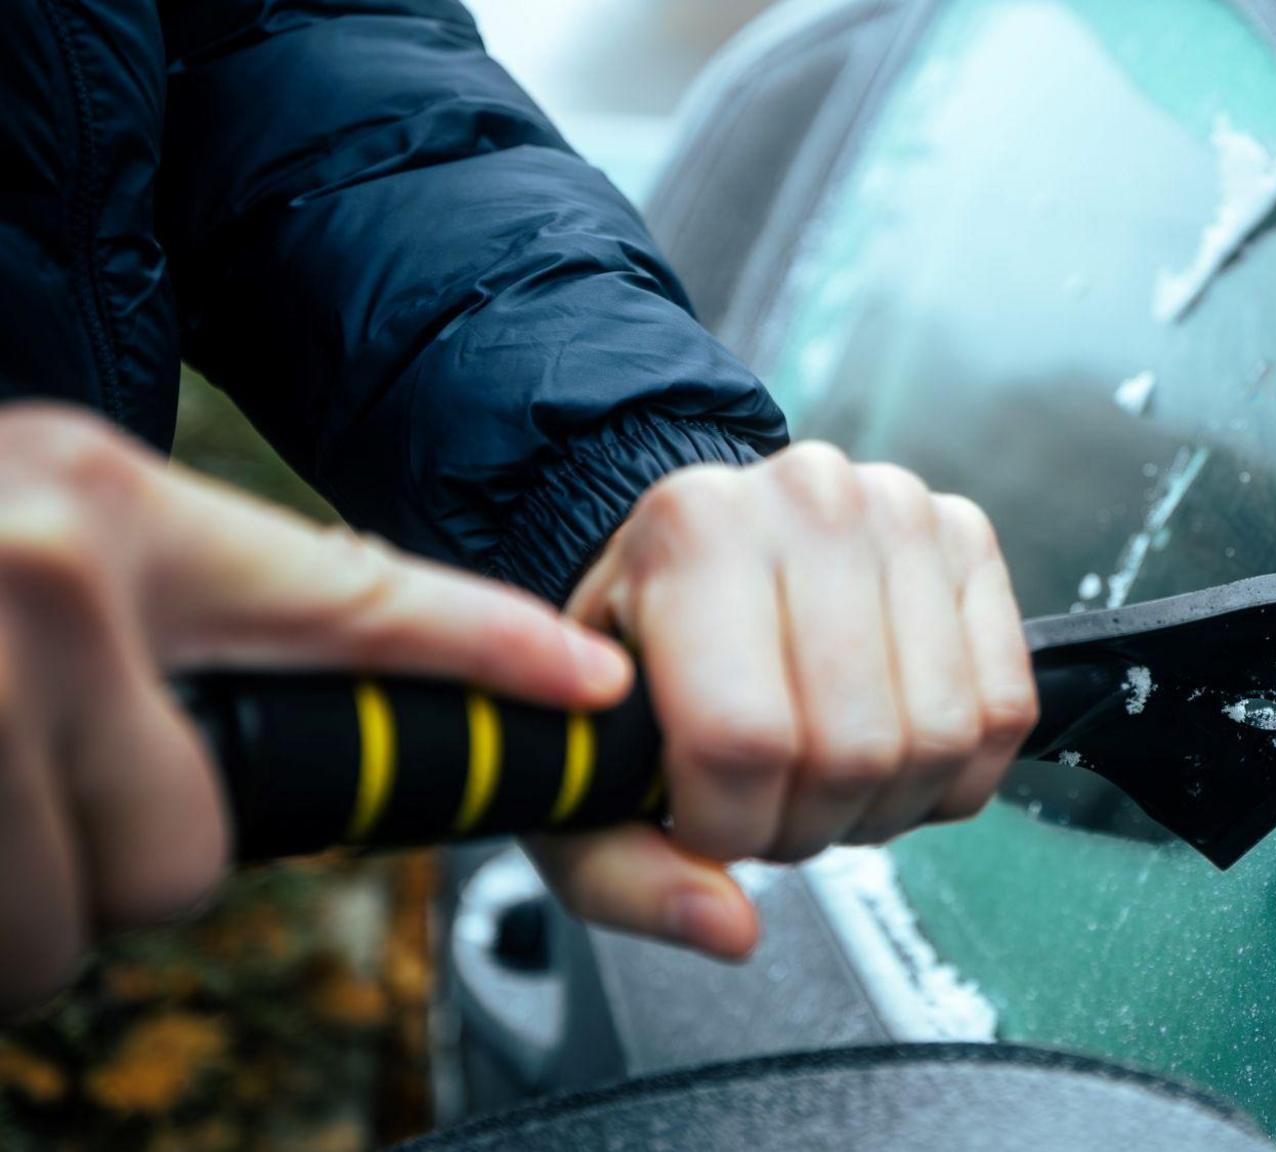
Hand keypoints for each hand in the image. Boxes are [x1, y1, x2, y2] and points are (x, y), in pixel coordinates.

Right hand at [0, 405, 631, 1013]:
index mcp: (114, 513)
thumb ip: (182, 604)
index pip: (354, 597)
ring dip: (38, 897)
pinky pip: (6, 946)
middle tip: (57, 782)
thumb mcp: (55, 519)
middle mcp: (47, 581)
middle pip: (192, 844)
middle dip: (136, 851)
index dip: (488, 652)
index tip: (590, 694)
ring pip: (87, 911)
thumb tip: (322, 718)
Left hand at [532, 442, 1037, 958]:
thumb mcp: (584, 759)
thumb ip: (623, 871)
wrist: (694, 547)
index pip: (743, 737)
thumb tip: (730, 930)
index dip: (732, 828)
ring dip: (884, 807)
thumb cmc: (635, 651)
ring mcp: (901, 514)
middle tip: (769, 806)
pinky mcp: (969, 540)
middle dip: (809, 826)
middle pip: (852, 749)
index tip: (706, 824)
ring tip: (824, 779)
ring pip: (937, 739)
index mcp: (690, 533)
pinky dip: (953, 775)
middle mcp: (806, 502)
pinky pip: (1004, 712)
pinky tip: (889, 756)